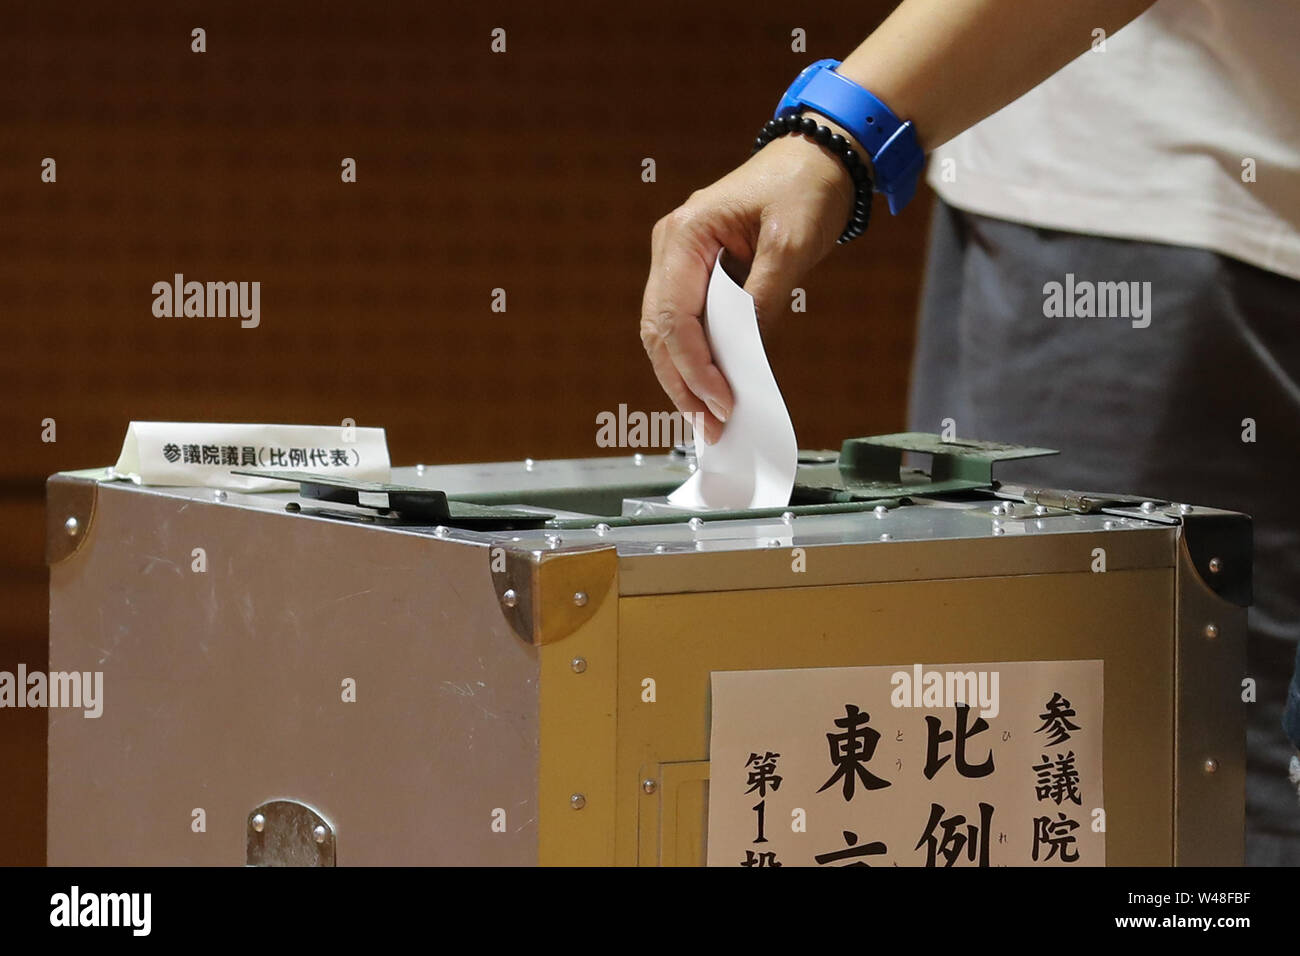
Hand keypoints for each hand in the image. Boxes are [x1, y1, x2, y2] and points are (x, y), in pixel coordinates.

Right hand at [640, 122, 858, 443]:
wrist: (817, 158)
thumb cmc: (805, 190)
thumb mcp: (792, 246)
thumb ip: (765, 301)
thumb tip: (748, 359)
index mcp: (685, 234)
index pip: (676, 316)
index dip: (695, 367)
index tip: (722, 403)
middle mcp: (671, 248)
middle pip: (660, 332)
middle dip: (683, 383)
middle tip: (711, 426)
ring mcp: (678, 261)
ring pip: (665, 334)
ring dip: (684, 379)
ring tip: (710, 420)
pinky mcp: (694, 274)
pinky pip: (685, 326)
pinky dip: (696, 360)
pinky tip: (712, 390)